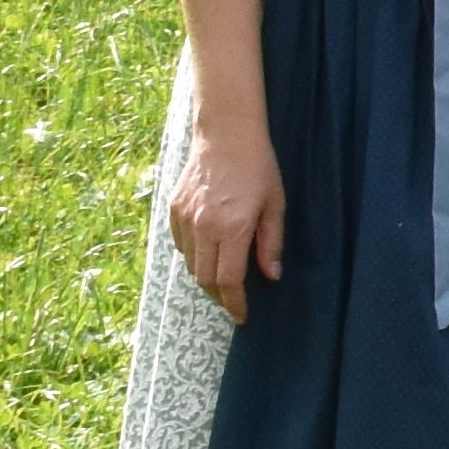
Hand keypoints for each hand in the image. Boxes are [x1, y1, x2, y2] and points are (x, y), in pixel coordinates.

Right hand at [167, 114, 286, 322]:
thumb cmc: (258, 166)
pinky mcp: (173, 209)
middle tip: (235, 298)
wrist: (225, 133)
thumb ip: (271, 243)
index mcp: (231, 227)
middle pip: (205, 278)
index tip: (242, 315)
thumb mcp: (275, 204)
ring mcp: (184, 218)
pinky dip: (193, 255)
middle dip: (220, 294)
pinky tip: (209, 250)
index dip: (235, 303)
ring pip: (190, 264)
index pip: (228, 280)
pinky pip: (180, 245)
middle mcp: (203, 226)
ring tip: (224, 274)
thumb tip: (271, 276)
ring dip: (206, 275)